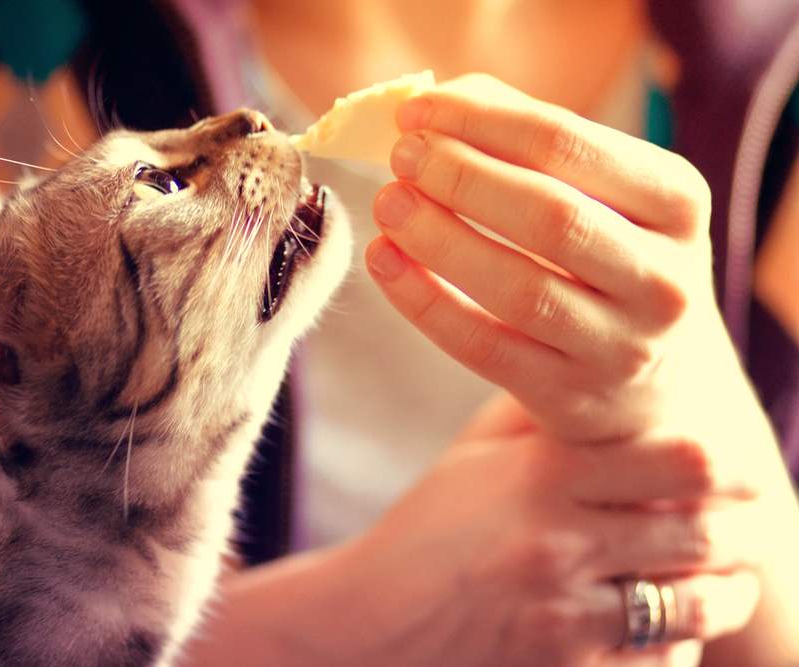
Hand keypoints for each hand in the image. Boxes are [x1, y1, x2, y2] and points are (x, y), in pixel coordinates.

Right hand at [350, 422, 759, 666]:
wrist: (375, 619)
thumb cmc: (427, 529)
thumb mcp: (471, 456)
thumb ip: (534, 414)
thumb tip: (590, 371)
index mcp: (542, 476)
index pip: (679, 459)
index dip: (724, 464)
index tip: (735, 469)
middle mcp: (561, 541)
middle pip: (703, 530)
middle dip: (736, 529)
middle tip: (743, 524)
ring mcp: (567, 612)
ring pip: (699, 602)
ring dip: (725, 590)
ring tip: (728, 580)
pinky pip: (664, 658)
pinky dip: (681, 639)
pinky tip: (670, 622)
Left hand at [365, 74, 757, 445]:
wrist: (651, 380)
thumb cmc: (607, 259)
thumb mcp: (599, 194)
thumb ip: (528, 141)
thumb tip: (440, 106)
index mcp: (676, 202)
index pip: (569, 145)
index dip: (482, 122)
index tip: (417, 113)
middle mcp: (661, 278)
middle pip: (548, 216)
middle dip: (460, 178)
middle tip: (401, 158)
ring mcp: (620, 346)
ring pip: (517, 288)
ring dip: (438, 239)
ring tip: (388, 203)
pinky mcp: (567, 395)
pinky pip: (482, 346)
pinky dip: (423, 302)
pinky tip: (384, 261)